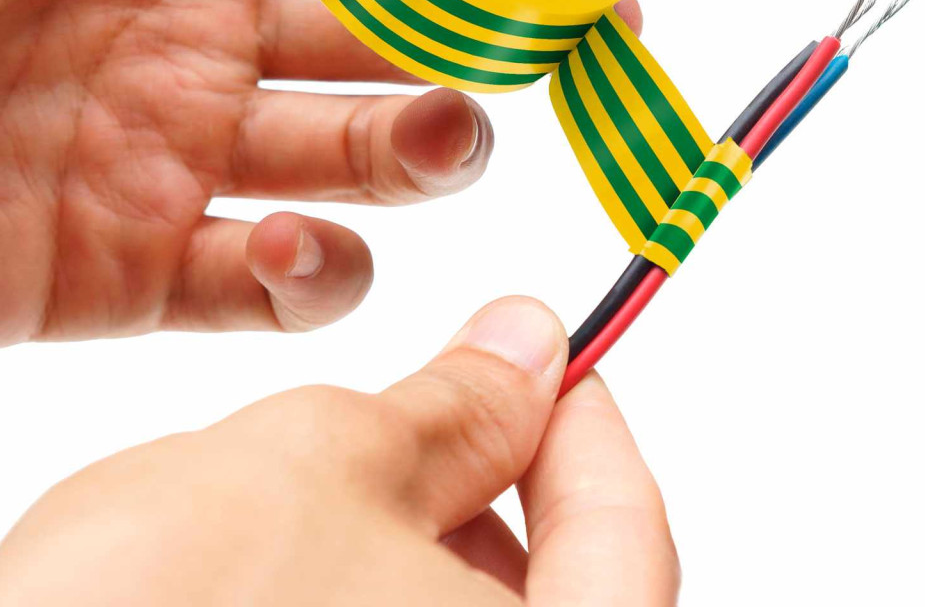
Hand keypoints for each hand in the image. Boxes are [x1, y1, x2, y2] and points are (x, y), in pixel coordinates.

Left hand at [0, 0, 494, 350]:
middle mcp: (202, 39)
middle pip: (383, 43)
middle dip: (469, 43)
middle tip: (533, 50)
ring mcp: (182, 157)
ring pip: (356, 164)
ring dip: (422, 151)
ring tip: (438, 135)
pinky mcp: (142, 271)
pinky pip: (269, 285)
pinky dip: (309, 275)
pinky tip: (285, 243)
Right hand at [0, 298, 677, 604]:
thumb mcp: (328, 463)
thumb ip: (452, 404)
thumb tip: (527, 342)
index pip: (628, 525)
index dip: (584, 417)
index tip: (544, 354)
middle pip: (562, 588)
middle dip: (497, 478)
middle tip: (442, 404)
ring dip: (424, 539)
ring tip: (340, 484)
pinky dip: (368, 598)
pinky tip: (297, 563)